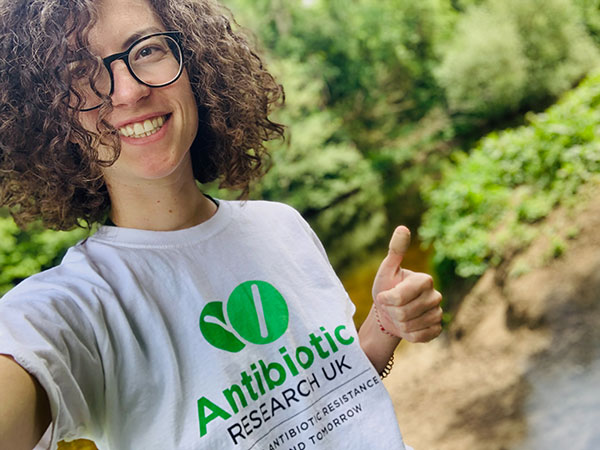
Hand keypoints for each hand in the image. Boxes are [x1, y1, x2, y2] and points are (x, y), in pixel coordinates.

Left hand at [371, 226, 442, 342]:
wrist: (390, 313)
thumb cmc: (387, 289)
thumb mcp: (387, 270)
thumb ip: (395, 250)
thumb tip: (402, 227)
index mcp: (424, 279)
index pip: (399, 297)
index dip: (386, 299)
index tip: (384, 295)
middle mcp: (436, 295)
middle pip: (403, 313)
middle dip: (391, 312)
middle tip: (391, 307)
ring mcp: (438, 313)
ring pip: (409, 326)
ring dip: (398, 324)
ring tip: (398, 315)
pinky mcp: (437, 329)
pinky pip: (418, 337)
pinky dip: (408, 334)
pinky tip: (408, 326)